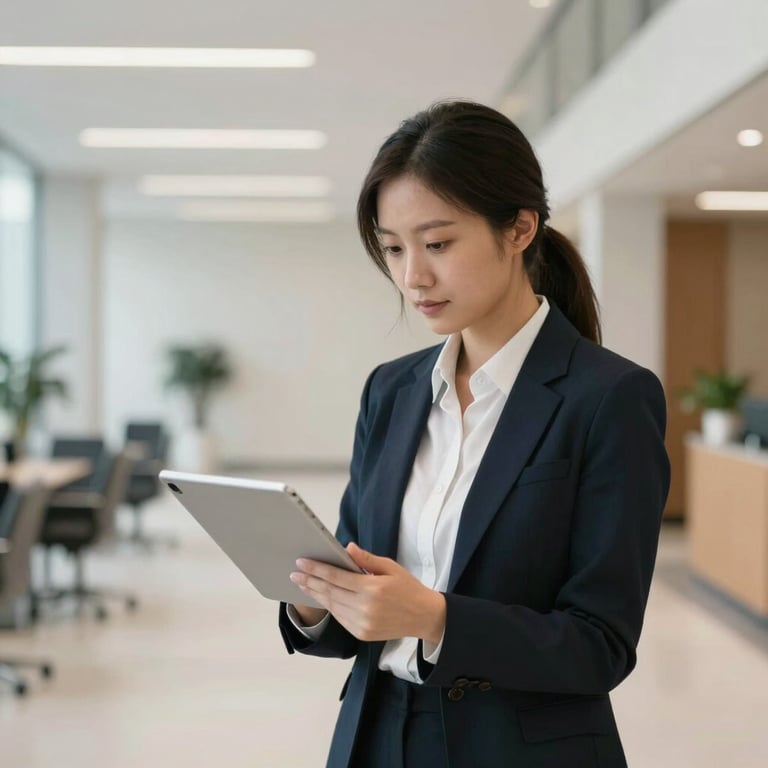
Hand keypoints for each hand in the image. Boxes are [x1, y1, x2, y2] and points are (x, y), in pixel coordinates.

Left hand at [290, 543, 445, 643]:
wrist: (423, 617)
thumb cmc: (408, 588)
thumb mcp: (390, 567)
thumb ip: (366, 559)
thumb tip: (347, 548)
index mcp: (372, 589)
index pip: (336, 576)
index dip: (317, 569)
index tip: (302, 562)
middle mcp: (365, 608)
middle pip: (329, 592)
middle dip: (310, 581)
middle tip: (294, 573)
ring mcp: (362, 624)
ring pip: (332, 606)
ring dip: (315, 594)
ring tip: (302, 584)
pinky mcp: (361, 634)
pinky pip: (339, 617)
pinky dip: (328, 606)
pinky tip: (320, 597)